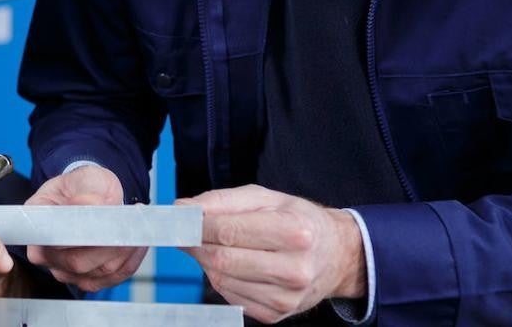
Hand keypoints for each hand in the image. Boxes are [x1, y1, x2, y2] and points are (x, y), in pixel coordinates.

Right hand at [24, 165, 147, 290]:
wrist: (90, 194)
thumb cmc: (81, 187)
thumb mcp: (83, 178)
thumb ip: (86, 190)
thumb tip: (92, 204)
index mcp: (37, 223)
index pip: (54, 239)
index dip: (82, 233)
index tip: (107, 219)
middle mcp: (44, 253)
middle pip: (78, 262)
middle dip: (110, 244)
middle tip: (129, 223)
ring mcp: (64, 270)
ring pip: (101, 271)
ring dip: (125, 250)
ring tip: (136, 227)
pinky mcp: (87, 279)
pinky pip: (114, 278)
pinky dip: (131, 260)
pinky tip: (136, 242)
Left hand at [178, 185, 365, 323]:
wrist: (336, 256)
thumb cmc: (296, 220)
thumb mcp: (265, 198)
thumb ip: (220, 201)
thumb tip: (181, 208)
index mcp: (294, 231)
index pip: (227, 231)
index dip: (194, 225)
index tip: (175, 219)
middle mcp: (294, 268)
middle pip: (221, 259)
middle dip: (195, 244)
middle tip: (184, 232)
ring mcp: (286, 297)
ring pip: (221, 280)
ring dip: (206, 262)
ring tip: (213, 246)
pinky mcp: (277, 314)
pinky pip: (230, 297)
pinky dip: (220, 279)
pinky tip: (232, 266)